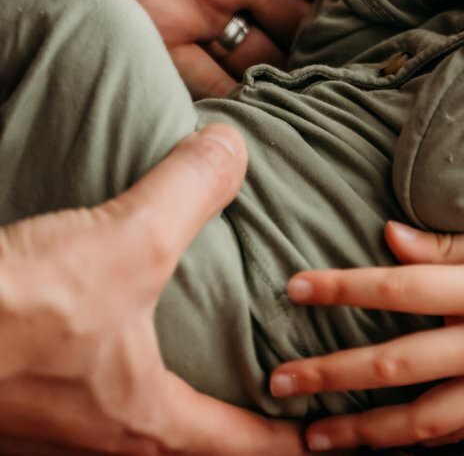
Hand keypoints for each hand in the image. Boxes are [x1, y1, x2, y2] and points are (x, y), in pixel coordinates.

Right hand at [0, 125, 302, 455]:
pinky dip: (100, 392)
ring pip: (121, 437)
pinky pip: (72, 413)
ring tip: (177, 376)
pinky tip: (96, 350)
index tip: (321, 436)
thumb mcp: (127, 238)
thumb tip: (233, 150)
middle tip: (259, 403)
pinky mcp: (12, 410)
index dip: (288, 444)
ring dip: (155, 414)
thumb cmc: (18, 311)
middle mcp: (98, 443)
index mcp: (143, 421)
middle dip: (223, 436)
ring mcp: (48, 436)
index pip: (239, 448)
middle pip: (179, 453)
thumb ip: (191, 190)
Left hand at [53, 0, 421, 97]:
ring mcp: (204, 2)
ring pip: (264, 58)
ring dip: (293, 82)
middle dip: (339, 53)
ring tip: (334, 110)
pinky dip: (234, 100)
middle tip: (379, 84)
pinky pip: (202, 77)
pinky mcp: (155, 28)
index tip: (413, 28)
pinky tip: (269, 114)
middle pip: (308, 24)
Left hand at [267, 219, 463, 448]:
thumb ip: (452, 244)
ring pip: (419, 421)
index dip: (340, 287)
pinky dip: (416, 446)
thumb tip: (387, 239)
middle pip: (392, 364)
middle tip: (275, 383)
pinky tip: (383, 448)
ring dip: (361, 432)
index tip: (291, 287)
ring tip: (312, 440)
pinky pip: (459, 437)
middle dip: (329, 375)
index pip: (396, 287)